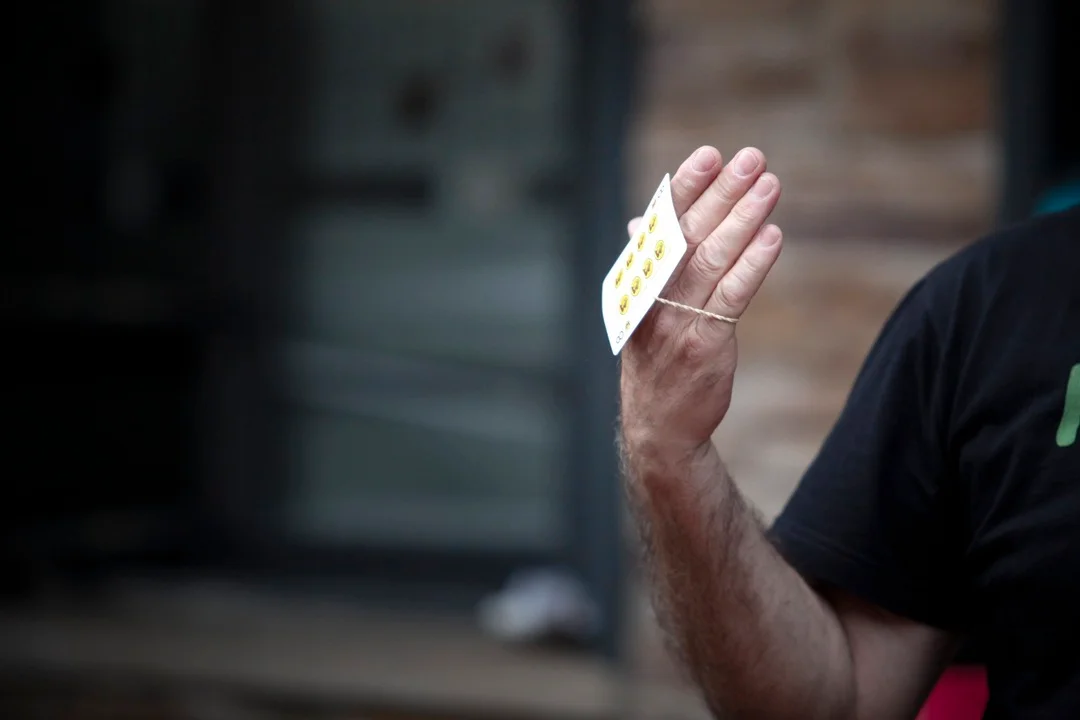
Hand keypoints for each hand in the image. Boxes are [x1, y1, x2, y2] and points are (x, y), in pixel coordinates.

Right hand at [619, 146, 781, 459]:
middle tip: (750, 157)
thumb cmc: (655, 362)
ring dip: (742, 219)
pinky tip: (773, 237)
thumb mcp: (641, 311)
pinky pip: (730, 298)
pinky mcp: (704, 344)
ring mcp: (676, 320)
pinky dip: (752, 265)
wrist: (659, 428)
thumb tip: (639, 223)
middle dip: (720, 193)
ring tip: (768, 185)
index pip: (660, 226)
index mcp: (635, 283)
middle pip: (688, 235)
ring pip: (712, 260)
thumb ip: (646, 265)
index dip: (684, 190)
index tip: (708, 156)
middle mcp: (651, 297)